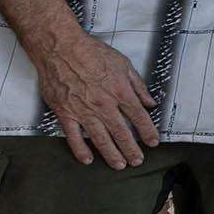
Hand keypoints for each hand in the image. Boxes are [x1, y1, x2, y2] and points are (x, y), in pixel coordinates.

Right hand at [28, 29, 160, 167]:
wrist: (60, 48)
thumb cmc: (91, 52)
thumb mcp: (123, 64)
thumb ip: (138, 85)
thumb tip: (149, 102)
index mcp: (119, 91)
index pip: (138, 116)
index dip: (148, 131)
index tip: (153, 142)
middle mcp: (103, 104)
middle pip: (121, 132)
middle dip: (132, 149)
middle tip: (138, 160)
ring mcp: (83, 110)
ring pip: (100, 139)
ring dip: (111, 154)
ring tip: (120, 165)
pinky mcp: (65, 113)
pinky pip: (73, 136)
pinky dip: (80, 150)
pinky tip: (87, 159)